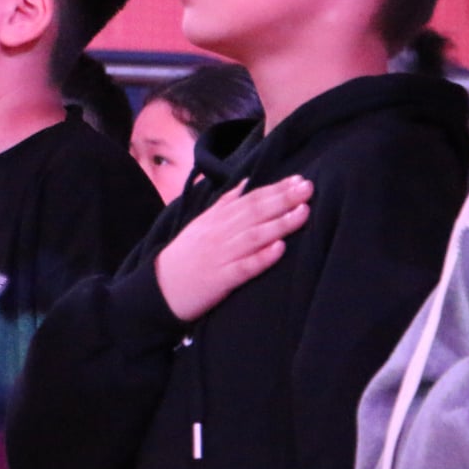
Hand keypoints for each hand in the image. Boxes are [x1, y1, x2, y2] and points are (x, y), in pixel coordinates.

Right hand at [154, 177, 311, 322]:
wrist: (160, 289)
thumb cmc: (186, 255)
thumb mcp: (202, 223)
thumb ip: (225, 203)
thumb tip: (247, 181)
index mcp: (217, 218)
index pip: (251, 198)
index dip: (276, 188)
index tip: (299, 179)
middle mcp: (220, 233)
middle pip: (255, 212)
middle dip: (284, 199)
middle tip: (308, 188)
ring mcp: (220, 256)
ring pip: (253, 236)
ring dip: (279, 224)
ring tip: (304, 212)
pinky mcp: (220, 280)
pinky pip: (243, 268)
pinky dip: (262, 258)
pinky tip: (280, 249)